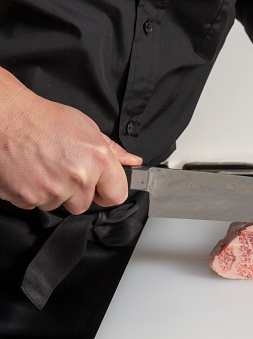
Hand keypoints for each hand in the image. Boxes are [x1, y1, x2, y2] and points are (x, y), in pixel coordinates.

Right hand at [0, 68, 141, 213]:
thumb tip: (132, 161)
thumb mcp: (86, 127)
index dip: (108, 191)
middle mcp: (78, 177)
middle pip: (85, 204)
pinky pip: (37, 205)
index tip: (100, 186)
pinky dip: (33, 193)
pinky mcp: (29, 198)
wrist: (5, 118)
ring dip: (54, 192)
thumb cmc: (42, 119)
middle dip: (76, 191)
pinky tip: (30, 172)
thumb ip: (111, 150)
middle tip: (63, 168)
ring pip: (60, 205)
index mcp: (97, 159)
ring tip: (44, 166)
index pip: (117, 195)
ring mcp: (53, 190)